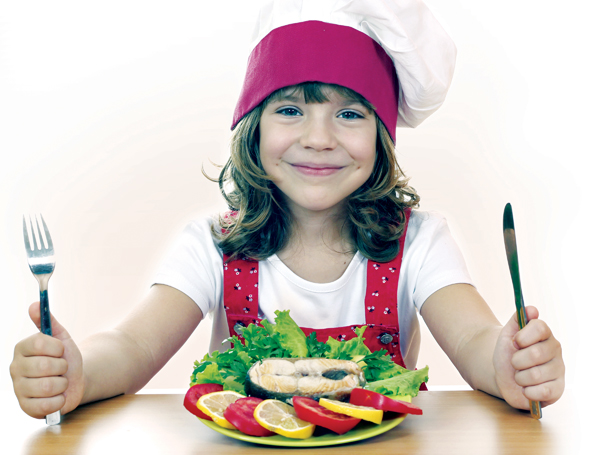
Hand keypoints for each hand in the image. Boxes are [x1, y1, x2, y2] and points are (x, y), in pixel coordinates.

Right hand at [10, 302, 84, 417]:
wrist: (75, 380)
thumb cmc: (65, 358)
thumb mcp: (61, 338)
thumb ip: (48, 321)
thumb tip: (35, 304)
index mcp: (22, 349)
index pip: (38, 342)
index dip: (56, 347)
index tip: (61, 350)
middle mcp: (16, 368)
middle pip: (44, 365)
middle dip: (62, 367)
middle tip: (61, 368)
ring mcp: (19, 389)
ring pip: (48, 386)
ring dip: (62, 384)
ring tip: (60, 382)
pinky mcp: (26, 408)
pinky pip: (48, 405)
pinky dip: (60, 400)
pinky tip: (58, 396)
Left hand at [493, 306, 564, 409]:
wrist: (502, 376)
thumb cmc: (507, 353)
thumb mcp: (507, 335)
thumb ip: (516, 319)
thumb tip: (531, 309)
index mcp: (544, 334)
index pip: (540, 327)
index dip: (523, 336)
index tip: (514, 342)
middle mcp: (555, 350)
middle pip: (535, 353)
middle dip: (516, 360)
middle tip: (514, 362)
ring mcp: (558, 370)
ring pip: (535, 375)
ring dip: (519, 377)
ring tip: (520, 376)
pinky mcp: (558, 389)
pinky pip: (542, 392)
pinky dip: (527, 391)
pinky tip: (526, 388)